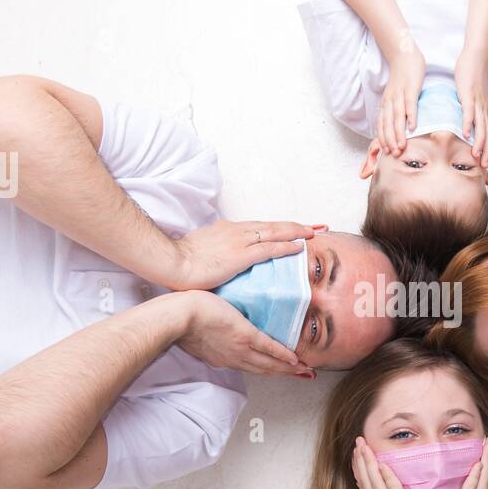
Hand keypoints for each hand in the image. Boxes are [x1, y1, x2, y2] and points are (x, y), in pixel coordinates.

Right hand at [170, 220, 320, 290]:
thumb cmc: (180, 261)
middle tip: (317, 226)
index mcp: (228, 230)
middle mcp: (237, 231)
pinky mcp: (240, 255)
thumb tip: (224, 259)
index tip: (296, 229)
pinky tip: (300, 247)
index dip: (280, 228)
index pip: (261, 227)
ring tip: (315, 233)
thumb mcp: (202, 250)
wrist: (170, 262)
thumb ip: (218, 252)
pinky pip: (269, 248)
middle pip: (273, 226)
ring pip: (275, 232)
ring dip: (297, 232)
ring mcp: (239, 241)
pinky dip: (286, 246)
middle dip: (296, 226)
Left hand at [172, 290, 314, 376]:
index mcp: (222, 358)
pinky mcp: (243, 335)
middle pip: (264, 369)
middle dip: (285, 374)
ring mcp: (239, 348)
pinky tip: (296, 359)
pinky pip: (269, 348)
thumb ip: (206, 343)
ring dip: (289, 369)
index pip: (249, 366)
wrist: (176, 318)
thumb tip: (211, 341)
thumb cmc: (179, 321)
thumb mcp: (194, 338)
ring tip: (306, 370)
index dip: (268, 370)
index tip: (281, 373)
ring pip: (269, 363)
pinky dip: (283, 355)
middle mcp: (233, 358)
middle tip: (304, 376)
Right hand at [351, 437, 432, 488]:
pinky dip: (386, 478)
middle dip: (361, 460)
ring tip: (362, 446)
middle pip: (366, 482)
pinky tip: (382, 464)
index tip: (357, 455)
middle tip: (357, 442)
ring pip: (375, 483)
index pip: (367, 488)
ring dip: (368, 463)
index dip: (361, 470)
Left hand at [379, 43, 425, 155]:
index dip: (384, 138)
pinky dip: (411, 116)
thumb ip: (396, 109)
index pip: (382, 124)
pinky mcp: (411, 88)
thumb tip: (400, 125)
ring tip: (402, 146)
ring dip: (399, 133)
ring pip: (397, 117)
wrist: (404, 55)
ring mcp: (400, 94)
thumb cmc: (402, 77)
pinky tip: (413, 127)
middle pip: (388, 124)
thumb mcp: (395, 95)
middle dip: (390, 140)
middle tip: (394, 154)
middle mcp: (390, 100)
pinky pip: (410, 104)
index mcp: (386, 103)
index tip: (387, 152)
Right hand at [454, 48, 487, 166]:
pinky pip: (469, 112)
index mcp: (484, 111)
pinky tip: (464, 134)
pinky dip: (467, 124)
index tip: (487, 164)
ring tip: (475, 156)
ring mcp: (477, 102)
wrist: (476, 56)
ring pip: (480, 126)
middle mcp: (484, 109)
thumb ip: (471, 110)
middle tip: (484, 167)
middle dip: (487, 152)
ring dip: (479, 142)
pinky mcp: (468, 94)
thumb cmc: (472, 76)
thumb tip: (467, 121)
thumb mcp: (473, 97)